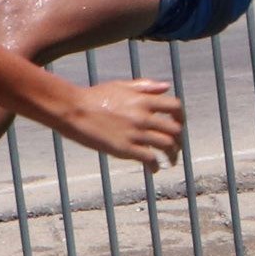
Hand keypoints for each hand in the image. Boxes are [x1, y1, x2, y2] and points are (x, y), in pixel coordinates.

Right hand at [68, 79, 184, 169]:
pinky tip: (153, 169)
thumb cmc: (95, 97)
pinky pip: (149, 159)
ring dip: (172, 155)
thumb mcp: (121, 86)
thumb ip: (145, 86)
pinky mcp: (125, 148)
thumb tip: (166, 87)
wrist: (74, 110)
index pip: (176, 107)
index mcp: (144, 100)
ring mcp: (135, 133)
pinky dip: (155, 166)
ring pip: (167, 145)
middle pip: (175, 130)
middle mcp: (143, 116)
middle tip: (176, 147)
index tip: (178, 125)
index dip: (181, 117)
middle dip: (179, 140)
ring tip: (170, 161)